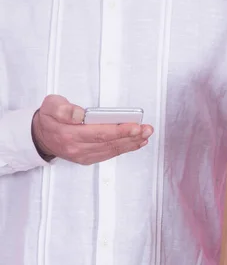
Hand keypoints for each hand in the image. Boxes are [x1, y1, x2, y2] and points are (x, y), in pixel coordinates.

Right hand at [32, 95, 152, 164]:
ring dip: (132, 142)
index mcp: (68, 134)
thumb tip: (79, 114)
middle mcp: (77, 148)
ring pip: (112, 149)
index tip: (135, 125)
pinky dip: (125, 148)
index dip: (119, 130)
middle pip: (109, 142)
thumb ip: (63, 109)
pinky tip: (137, 142)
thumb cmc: (49, 118)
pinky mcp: (88, 158)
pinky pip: (110, 153)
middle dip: (131, 135)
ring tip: (146, 134)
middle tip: (147, 129)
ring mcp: (83, 155)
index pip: (99, 132)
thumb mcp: (50, 106)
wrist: (41, 136)